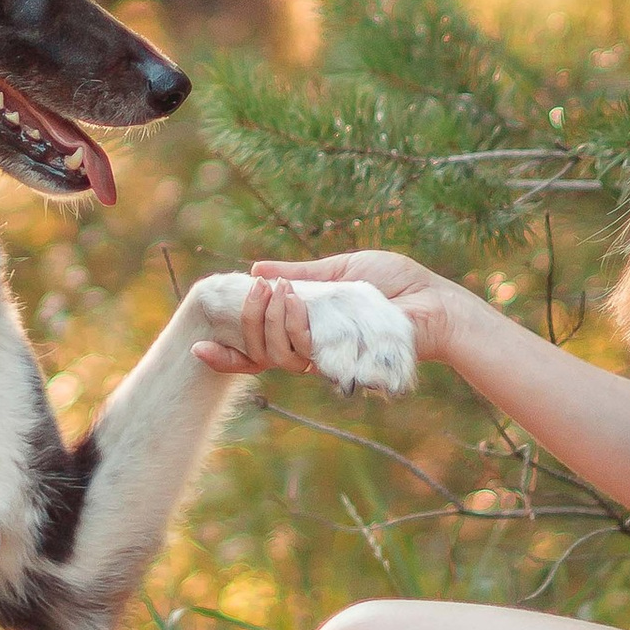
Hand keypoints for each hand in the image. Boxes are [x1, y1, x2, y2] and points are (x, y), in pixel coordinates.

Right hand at [187, 269, 417, 397]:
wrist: (432, 302)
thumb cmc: (395, 285)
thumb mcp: (339, 270)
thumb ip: (299, 274)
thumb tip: (257, 270)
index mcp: (307, 328)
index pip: (258, 349)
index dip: (228, 354)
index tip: (197, 347)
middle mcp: (312, 348)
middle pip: (260, 350)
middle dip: (248, 320)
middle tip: (257, 288)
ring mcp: (326, 358)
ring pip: (276, 353)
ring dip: (268, 319)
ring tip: (278, 290)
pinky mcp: (342, 360)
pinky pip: (301, 351)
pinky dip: (290, 324)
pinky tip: (290, 299)